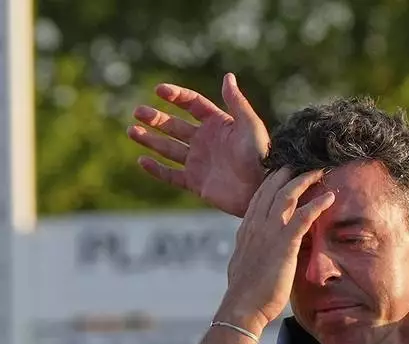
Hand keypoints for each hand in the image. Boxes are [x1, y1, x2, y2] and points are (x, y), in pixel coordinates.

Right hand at [129, 73, 268, 217]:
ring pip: (169, 149)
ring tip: (132, 130)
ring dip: (150, 140)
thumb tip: (228, 76)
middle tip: (138, 112)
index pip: (193, 104)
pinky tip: (142, 160)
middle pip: (175, 126)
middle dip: (156, 118)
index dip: (176, 96)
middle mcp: (206, 142)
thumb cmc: (261, 156)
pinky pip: (171, 175)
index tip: (160, 90)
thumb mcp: (250, 125)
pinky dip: (156, 170)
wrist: (263, 190)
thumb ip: (236, 102)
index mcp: (219, 125)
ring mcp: (200, 163)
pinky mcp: (197, 183)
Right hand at [215, 168, 334, 335]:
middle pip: (271, 189)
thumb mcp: (247, 264)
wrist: (242, 307)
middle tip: (301, 163)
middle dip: (286, 172)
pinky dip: (318, 204)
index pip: (259, 197)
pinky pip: (303, 217)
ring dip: (304, 181)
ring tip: (319, 172)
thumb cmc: (247, 293)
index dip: (272, 182)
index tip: (283, 172)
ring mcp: (268, 232)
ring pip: (286, 196)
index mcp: (246, 230)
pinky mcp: (283, 243)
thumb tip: (262, 251)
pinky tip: (331, 197)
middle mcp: (255, 225)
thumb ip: (255, 251)